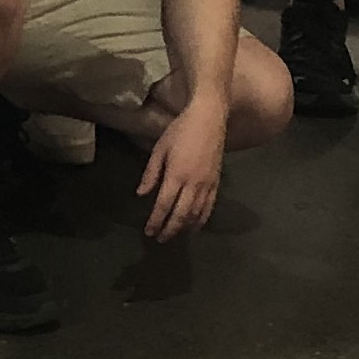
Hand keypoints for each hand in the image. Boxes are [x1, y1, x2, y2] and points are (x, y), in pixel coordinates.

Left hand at [138, 103, 224, 242]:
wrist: (209, 119)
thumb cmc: (180, 131)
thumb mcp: (160, 149)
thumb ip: (151, 173)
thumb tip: (141, 194)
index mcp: (176, 175)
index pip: (164, 205)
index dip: (156, 221)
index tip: (149, 232)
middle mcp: (193, 184)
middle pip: (181, 215)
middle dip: (169, 229)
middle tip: (160, 239)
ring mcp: (207, 185)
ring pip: (196, 214)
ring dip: (185, 227)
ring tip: (174, 234)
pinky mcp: (217, 183)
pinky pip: (210, 207)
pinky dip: (202, 219)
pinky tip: (195, 226)